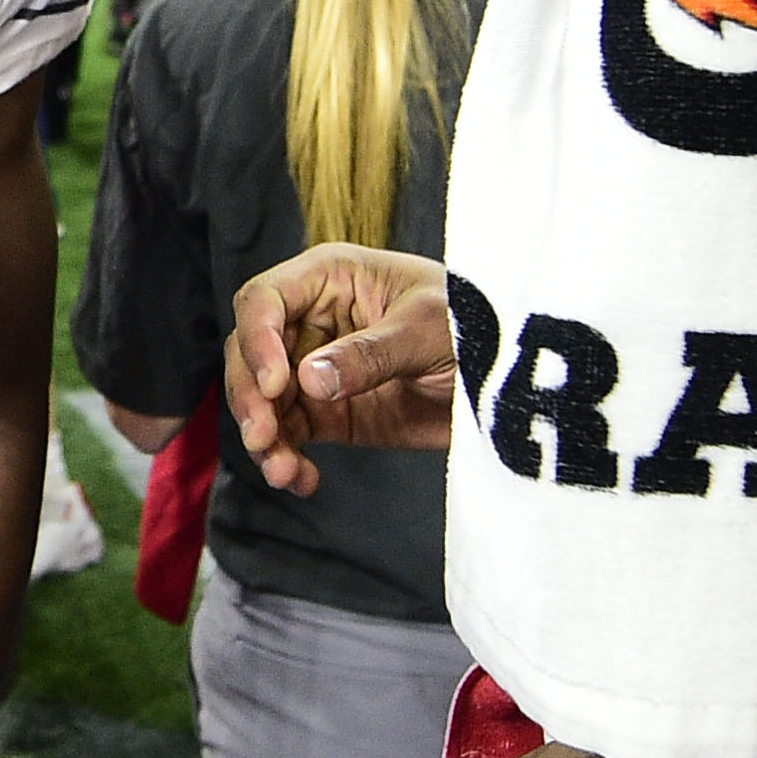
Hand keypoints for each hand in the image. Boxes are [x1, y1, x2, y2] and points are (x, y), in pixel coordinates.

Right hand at [222, 243, 456, 492]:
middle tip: (264, 437)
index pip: (264, 301)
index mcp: (330, 278)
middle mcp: (312, 321)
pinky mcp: (328, 413)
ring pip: (262, 402)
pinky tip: (301, 479)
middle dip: (250, 398)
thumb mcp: (425, 330)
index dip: (258, 341)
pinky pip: (289, 436)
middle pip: (250, 354)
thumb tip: (309, 380)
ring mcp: (316, 369)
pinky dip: (286, 460)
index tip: (274, 385)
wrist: (506, 378)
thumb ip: (368, 354)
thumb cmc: (472, 326)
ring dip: (264, 438)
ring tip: (283, 470)